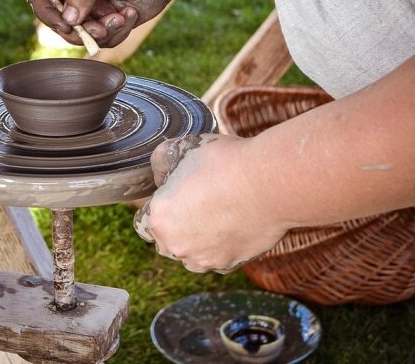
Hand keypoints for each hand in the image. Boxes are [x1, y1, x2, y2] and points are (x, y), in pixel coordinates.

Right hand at [27, 0, 180, 46]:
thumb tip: (67, 20)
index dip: (46, 13)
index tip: (65, 23)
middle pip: (62, 24)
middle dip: (80, 31)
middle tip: (99, 29)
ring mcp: (95, 8)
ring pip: (85, 36)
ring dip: (102, 33)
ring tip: (120, 18)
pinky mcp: (113, 20)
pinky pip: (106, 39)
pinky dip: (118, 31)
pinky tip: (130, 14)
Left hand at [133, 134, 289, 272]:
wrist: (270, 182)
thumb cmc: (224, 164)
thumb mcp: (182, 149)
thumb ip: (161, 163)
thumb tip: (160, 172)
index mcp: (159, 220)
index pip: (144, 222)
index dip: (159, 207)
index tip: (175, 196)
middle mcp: (177, 246)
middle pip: (167, 241)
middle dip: (177, 226)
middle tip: (197, 203)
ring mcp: (205, 259)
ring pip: (192, 254)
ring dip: (198, 240)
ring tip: (217, 214)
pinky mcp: (231, 264)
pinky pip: (219, 258)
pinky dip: (223, 246)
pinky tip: (234, 224)